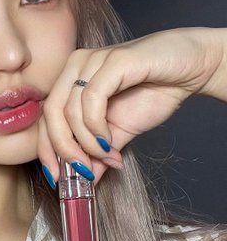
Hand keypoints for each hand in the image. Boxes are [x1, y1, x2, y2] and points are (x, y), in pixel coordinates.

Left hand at [37, 27, 225, 184]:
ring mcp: (93, 60)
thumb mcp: (121, 131)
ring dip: (86, 143)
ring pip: (70, 110)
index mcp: (72, 79)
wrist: (193, 67)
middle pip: (51, 114)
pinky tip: (110, 142)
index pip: (46, 117)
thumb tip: (85, 180)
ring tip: (107, 156)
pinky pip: (92, 99)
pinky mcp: (114, 60)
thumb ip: (99, 153)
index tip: (56, 177)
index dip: (46, 150)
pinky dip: (96, 128)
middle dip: (63, 150)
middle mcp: (76, 65)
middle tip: (82, 172)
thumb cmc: (156, 91)